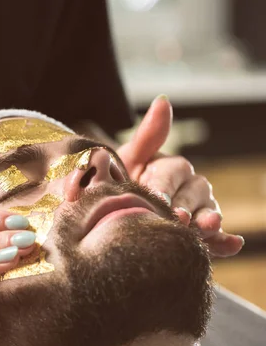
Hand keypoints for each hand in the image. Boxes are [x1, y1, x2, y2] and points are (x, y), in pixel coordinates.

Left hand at [117, 95, 243, 257]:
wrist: (112, 213)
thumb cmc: (120, 182)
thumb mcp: (127, 159)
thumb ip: (147, 136)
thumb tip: (164, 101)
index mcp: (172, 168)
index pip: (173, 172)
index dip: (165, 184)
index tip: (156, 196)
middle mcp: (190, 187)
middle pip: (195, 193)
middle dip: (185, 205)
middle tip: (176, 218)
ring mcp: (199, 211)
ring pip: (208, 214)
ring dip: (208, 222)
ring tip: (205, 228)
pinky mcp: (202, 235)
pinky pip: (216, 239)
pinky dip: (224, 242)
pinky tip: (232, 245)